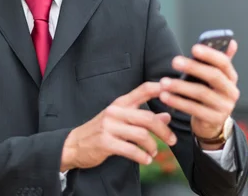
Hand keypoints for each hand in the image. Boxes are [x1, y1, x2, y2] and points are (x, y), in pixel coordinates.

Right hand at [60, 82, 177, 170]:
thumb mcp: (120, 120)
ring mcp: (109, 127)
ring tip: (154, 153)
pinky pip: (131, 150)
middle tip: (173, 140)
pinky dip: (143, 157)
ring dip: (153, 146)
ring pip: (142, 135)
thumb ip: (143, 118)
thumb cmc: (100, 131)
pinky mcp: (105, 142)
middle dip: (164, 131)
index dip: (159, 88)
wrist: (73, 145)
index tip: (174, 89)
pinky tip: (146, 160)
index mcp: (120, 103)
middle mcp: (115, 112)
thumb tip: (167, 117)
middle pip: (147, 118)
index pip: (142, 90)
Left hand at [159, 40, 239, 140]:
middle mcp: (231, 92)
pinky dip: (178, 102)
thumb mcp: (214, 79)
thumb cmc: (209, 94)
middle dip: (193, 67)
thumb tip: (231, 42)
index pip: (224, 62)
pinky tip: (164, 96)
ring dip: (180, 86)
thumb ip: (218, 61)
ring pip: (201, 93)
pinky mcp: (214, 120)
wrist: (211, 123)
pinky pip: (194, 109)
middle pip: (213, 76)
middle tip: (174, 61)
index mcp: (231, 77)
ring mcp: (225, 107)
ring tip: (164, 82)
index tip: (194, 48)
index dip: (210, 55)